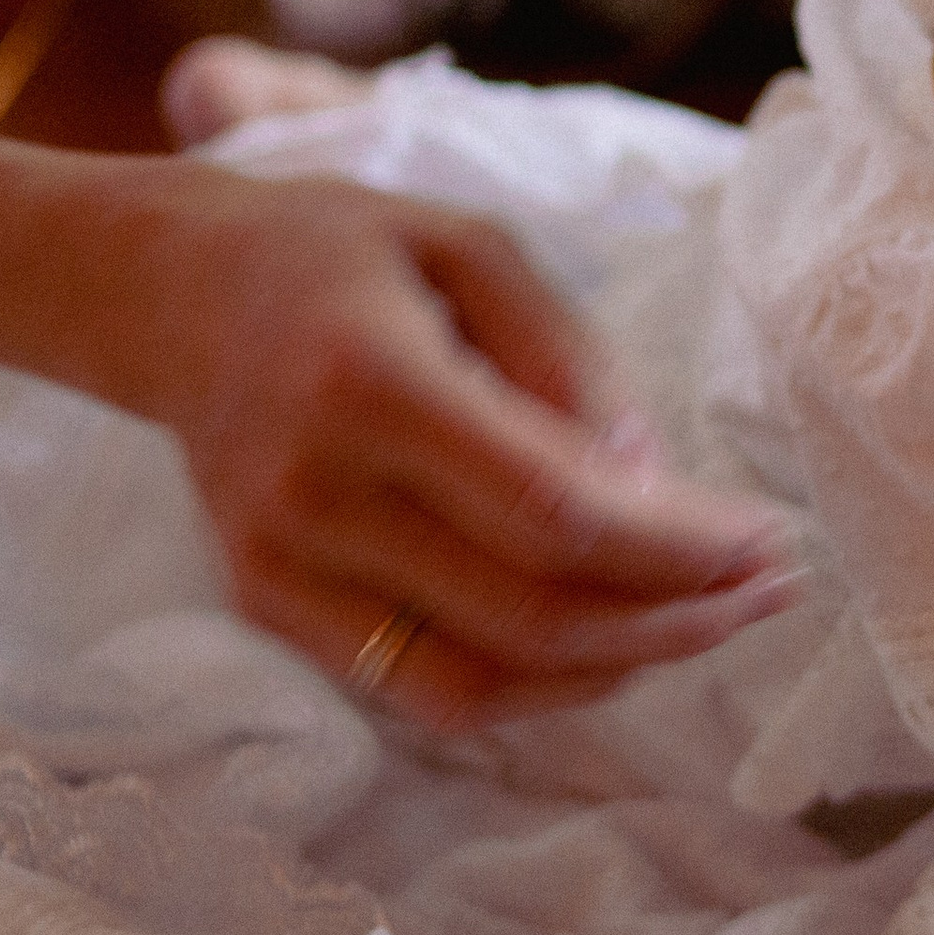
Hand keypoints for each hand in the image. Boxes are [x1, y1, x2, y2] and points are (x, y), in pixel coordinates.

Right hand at [98, 162, 800, 729]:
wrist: (164, 292)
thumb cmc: (338, 250)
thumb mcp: (470, 246)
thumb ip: (567, 360)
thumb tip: (650, 486)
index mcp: (369, 382)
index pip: (553, 512)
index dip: (676, 548)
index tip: (766, 541)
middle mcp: (314, 494)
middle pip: (529, 613)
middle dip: (675, 617)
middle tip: (769, 590)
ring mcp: (279, 568)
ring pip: (479, 681)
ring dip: (617, 669)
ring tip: (711, 620)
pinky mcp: (269, 608)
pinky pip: (422, 688)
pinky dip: (534, 683)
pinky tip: (613, 639)